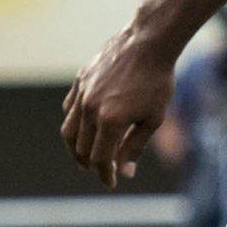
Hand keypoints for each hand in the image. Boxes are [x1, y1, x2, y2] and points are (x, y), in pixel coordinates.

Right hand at [61, 25, 177, 187]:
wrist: (148, 43)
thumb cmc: (157, 81)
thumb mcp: (153, 118)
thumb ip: (135, 147)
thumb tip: (125, 173)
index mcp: (110, 121)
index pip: (100, 160)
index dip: (106, 175)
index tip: (112, 183)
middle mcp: (90, 108)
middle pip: (82, 149)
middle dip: (91, 164)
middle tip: (101, 170)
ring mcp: (82, 93)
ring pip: (69, 131)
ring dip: (75, 148)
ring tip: (84, 156)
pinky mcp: (80, 81)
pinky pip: (70, 109)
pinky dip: (74, 123)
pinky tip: (84, 128)